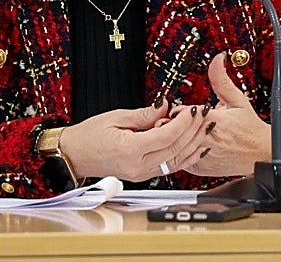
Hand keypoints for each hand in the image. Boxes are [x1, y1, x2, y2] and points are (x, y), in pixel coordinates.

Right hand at [60, 100, 208, 181]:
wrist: (74, 155)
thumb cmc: (89, 135)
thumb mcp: (116, 117)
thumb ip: (145, 114)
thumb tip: (166, 106)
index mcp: (129, 150)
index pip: (166, 136)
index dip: (183, 122)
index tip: (191, 109)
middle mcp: (138, 166)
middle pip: (175, 149)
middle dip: (193, 130)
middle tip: (204, 114)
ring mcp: (141, 174)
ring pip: (176, 161)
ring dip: (194, 144)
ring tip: (206, 128)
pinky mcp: (143, 175)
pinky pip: (170, 167)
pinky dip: (186, 156)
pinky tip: (197, 147)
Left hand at [184, 52, 271, 176]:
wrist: (261, 154)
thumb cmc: (250, 128)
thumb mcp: (237, 100)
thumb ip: (221, 79)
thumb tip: (217, 60)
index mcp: (215, 121)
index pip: (185, 113)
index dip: (181, 109)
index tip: (185, 109)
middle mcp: (208, 139)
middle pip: (178, 128)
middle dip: (175, 122)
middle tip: (178, 118)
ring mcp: (204, 155)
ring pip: (178, 144)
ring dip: (176, 136)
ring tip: (181, 130)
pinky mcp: (201, 167)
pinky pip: (182, 159)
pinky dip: (181, 151)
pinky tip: (188, 143)